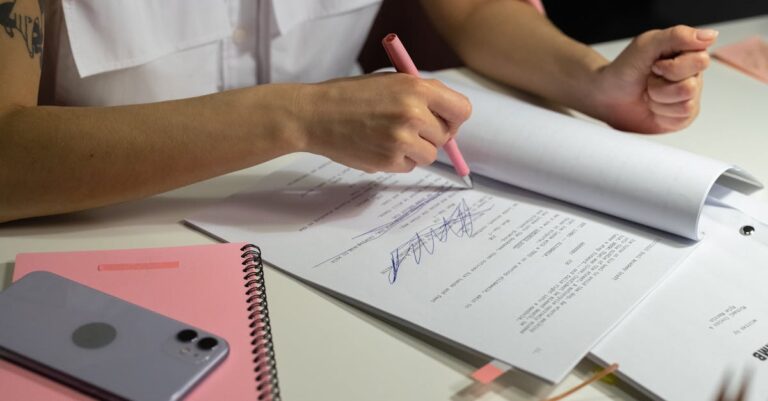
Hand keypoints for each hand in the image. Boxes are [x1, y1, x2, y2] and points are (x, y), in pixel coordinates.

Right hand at [294, 73, 471, 172]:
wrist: (315, 114)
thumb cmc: (351, 96)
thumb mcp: (390, 82)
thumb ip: (421, 97)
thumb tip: (449, 121)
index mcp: (417, 88)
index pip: (462, 110)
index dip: (454, 118)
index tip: (444, 121)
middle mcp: (414, 113)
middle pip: (446, 135)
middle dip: (431, 135)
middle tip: (407, 128)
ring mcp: (402, 140)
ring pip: (430, 155)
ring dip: (415, 150)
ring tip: (389, 136)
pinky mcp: (390, 161)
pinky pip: (409, 166)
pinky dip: (398, 160)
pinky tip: (377, 146)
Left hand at [592, 25, 716, 132]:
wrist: (607, 96)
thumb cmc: (625, 69)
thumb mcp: (646, 45)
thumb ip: (677, 36)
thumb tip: (710, 36)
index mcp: (689, 53)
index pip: (700, 61)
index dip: (672, 67)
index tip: (654, 65)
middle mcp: (693, 74)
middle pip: (691, 86)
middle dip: (660, 86)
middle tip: (650, 80)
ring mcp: (690, 96)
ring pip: (685, 104)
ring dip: (658, 99)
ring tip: (649, 92)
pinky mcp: (683, 116)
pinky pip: (680, 118)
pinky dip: (660, 113)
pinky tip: (653, 106)